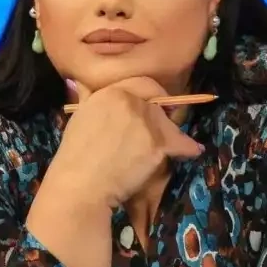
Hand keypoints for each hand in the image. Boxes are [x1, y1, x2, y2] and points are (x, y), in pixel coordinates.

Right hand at [46, 76, 204, 209]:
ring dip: (172, 135)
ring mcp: (145, 122)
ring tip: (171, 147)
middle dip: (161, 117)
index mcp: (110, 92)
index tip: (154, 106)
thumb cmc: (74, 156)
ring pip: (169, 124)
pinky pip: (181, 142)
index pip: (142, 85)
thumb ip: (86, 98)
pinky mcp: (157, 143)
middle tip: (159, 132)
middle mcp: (130, 101)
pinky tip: (193, 151)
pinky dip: (188, 148)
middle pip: (157, 105)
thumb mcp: (77, 118)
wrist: (80, 184)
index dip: (151, 96)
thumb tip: (78, 83)